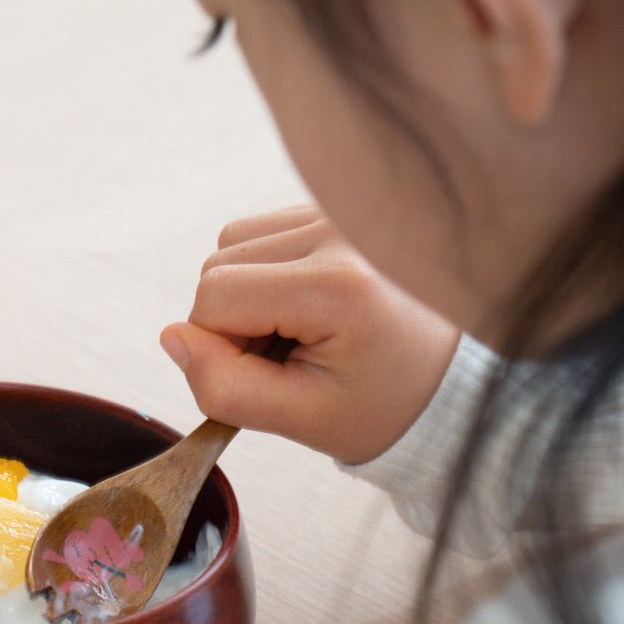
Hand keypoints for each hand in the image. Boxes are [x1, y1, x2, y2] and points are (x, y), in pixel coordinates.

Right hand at [160, 206, 459, 464]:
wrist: (452, 380)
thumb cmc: (384, 405)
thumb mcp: (301, 419)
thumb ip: (224, 387)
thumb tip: (171, 337)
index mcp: (337, 283)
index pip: (214, 297)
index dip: (221, 347)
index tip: (272, 374)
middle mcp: (340, 228)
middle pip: (217, 265)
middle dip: (234, 321)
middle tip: (289, 357)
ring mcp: (341, 207)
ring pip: (233, 244)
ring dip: (248, 295)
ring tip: (301, 331)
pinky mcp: (337, 204)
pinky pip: (262, 233)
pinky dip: (268, 272)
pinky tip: (309, 305)